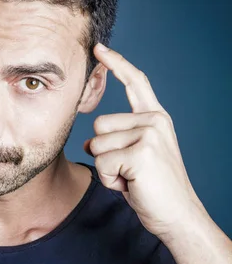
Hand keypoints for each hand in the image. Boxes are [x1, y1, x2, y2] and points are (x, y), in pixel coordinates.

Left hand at [83, 43, 202, 240]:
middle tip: (130, 172)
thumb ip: (117, 140)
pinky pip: (102, 164)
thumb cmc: (154, 189)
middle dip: (104, 154)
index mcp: (156, 118)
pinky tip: (132, 186)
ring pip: (96, 146)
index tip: (98, 48)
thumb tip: (86, 141)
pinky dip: (110, 181)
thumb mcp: (137, 157)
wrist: (177, 215)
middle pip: (98, 125)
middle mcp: (155, 121)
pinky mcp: (141, 154)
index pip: (135, 82)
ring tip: (132, 179)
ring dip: (107, 170)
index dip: (116, 64)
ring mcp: (149, 135)